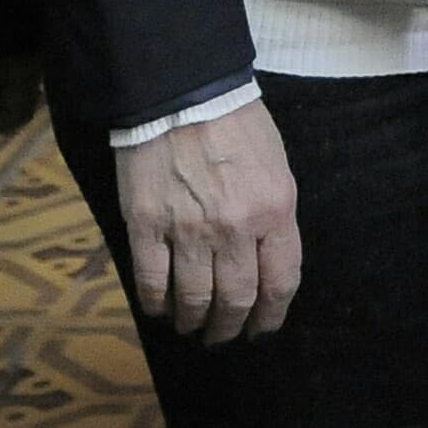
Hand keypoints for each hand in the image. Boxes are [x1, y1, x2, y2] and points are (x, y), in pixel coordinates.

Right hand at [114, 101, 302, 342]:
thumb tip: (267, 263)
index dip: (271, 316)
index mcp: (274, 211)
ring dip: (194, 322)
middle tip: (223, 335)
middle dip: (231, 327)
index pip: (280, 283)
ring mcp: (188, 229)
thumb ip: (275, 218)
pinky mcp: (146, 225)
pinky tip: (160, 308)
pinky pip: (152, 282)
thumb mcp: (277, 167)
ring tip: (192, 326)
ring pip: (195, 300)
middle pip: (237, 300)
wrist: (182, 92)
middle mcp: (235, 227)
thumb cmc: (236, 124)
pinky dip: (157, 304)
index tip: (262, 328)